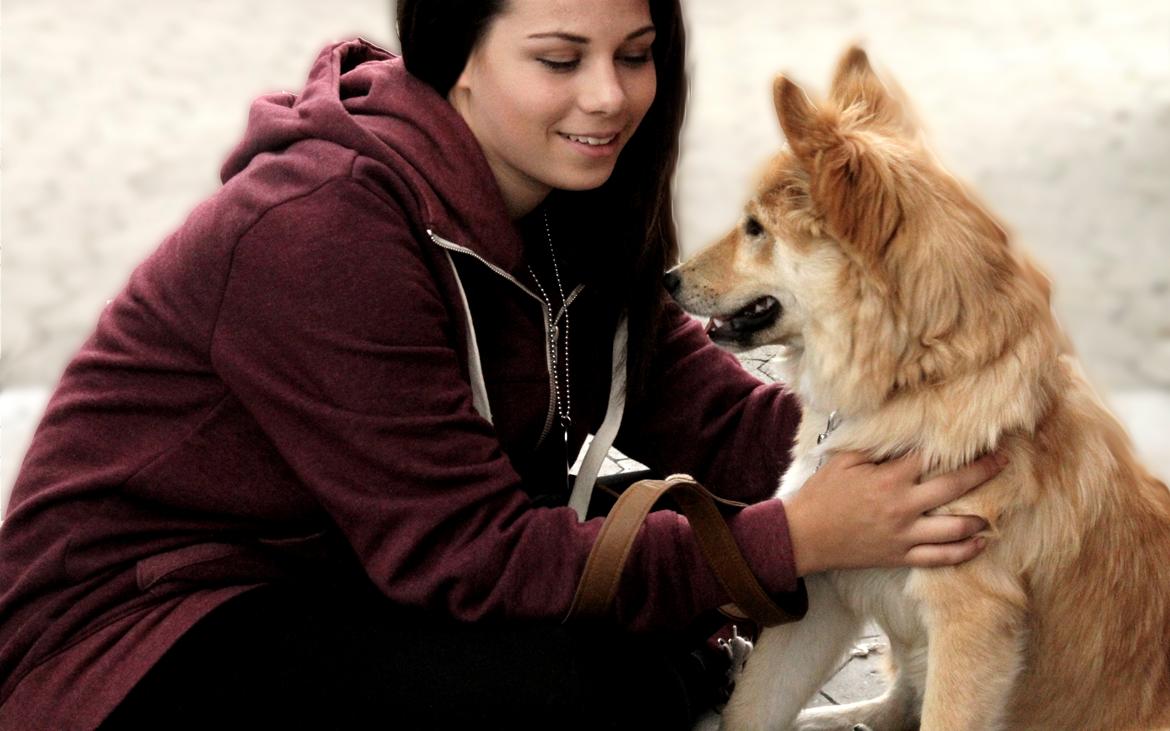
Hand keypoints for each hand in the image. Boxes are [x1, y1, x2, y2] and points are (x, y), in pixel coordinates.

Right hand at [783, 451, 1004, 575]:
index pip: (931, 455)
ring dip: (980, 518)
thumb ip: (871, 445)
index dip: (956, 444)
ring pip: (955, 528)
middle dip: (984, 471)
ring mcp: (904, 534)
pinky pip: (941, 558)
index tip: (977, 434)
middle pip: (954, 486)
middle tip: (1005, 460)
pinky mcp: (900, 556)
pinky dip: (964, 551)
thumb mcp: (842, 460)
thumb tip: (896, 428)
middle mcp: (903, 505)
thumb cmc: (822, 494)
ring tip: (996, 510)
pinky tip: (981, 542)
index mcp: (889, 477)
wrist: (804, 536)